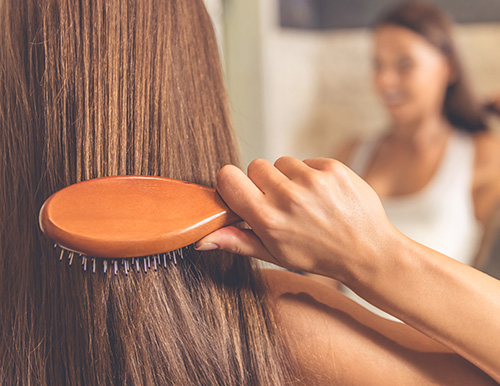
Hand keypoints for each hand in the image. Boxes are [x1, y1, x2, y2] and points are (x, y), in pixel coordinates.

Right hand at [196, 157, 396, 283]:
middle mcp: (288, 196)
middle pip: (254, 165)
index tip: (242, 193)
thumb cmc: (318, 255)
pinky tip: (322, 195)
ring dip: (288, 177)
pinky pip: (306, 161)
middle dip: (263, 181)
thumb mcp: (274, 254)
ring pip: (281, 162)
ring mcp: (312, 180)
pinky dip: (310, 174)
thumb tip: (201, 238)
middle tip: (280, 203)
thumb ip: (237, 241)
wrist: (368, 251)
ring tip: (305, 201)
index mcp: (268, 219)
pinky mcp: (332, 168)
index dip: (231, 183)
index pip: (228, 177)